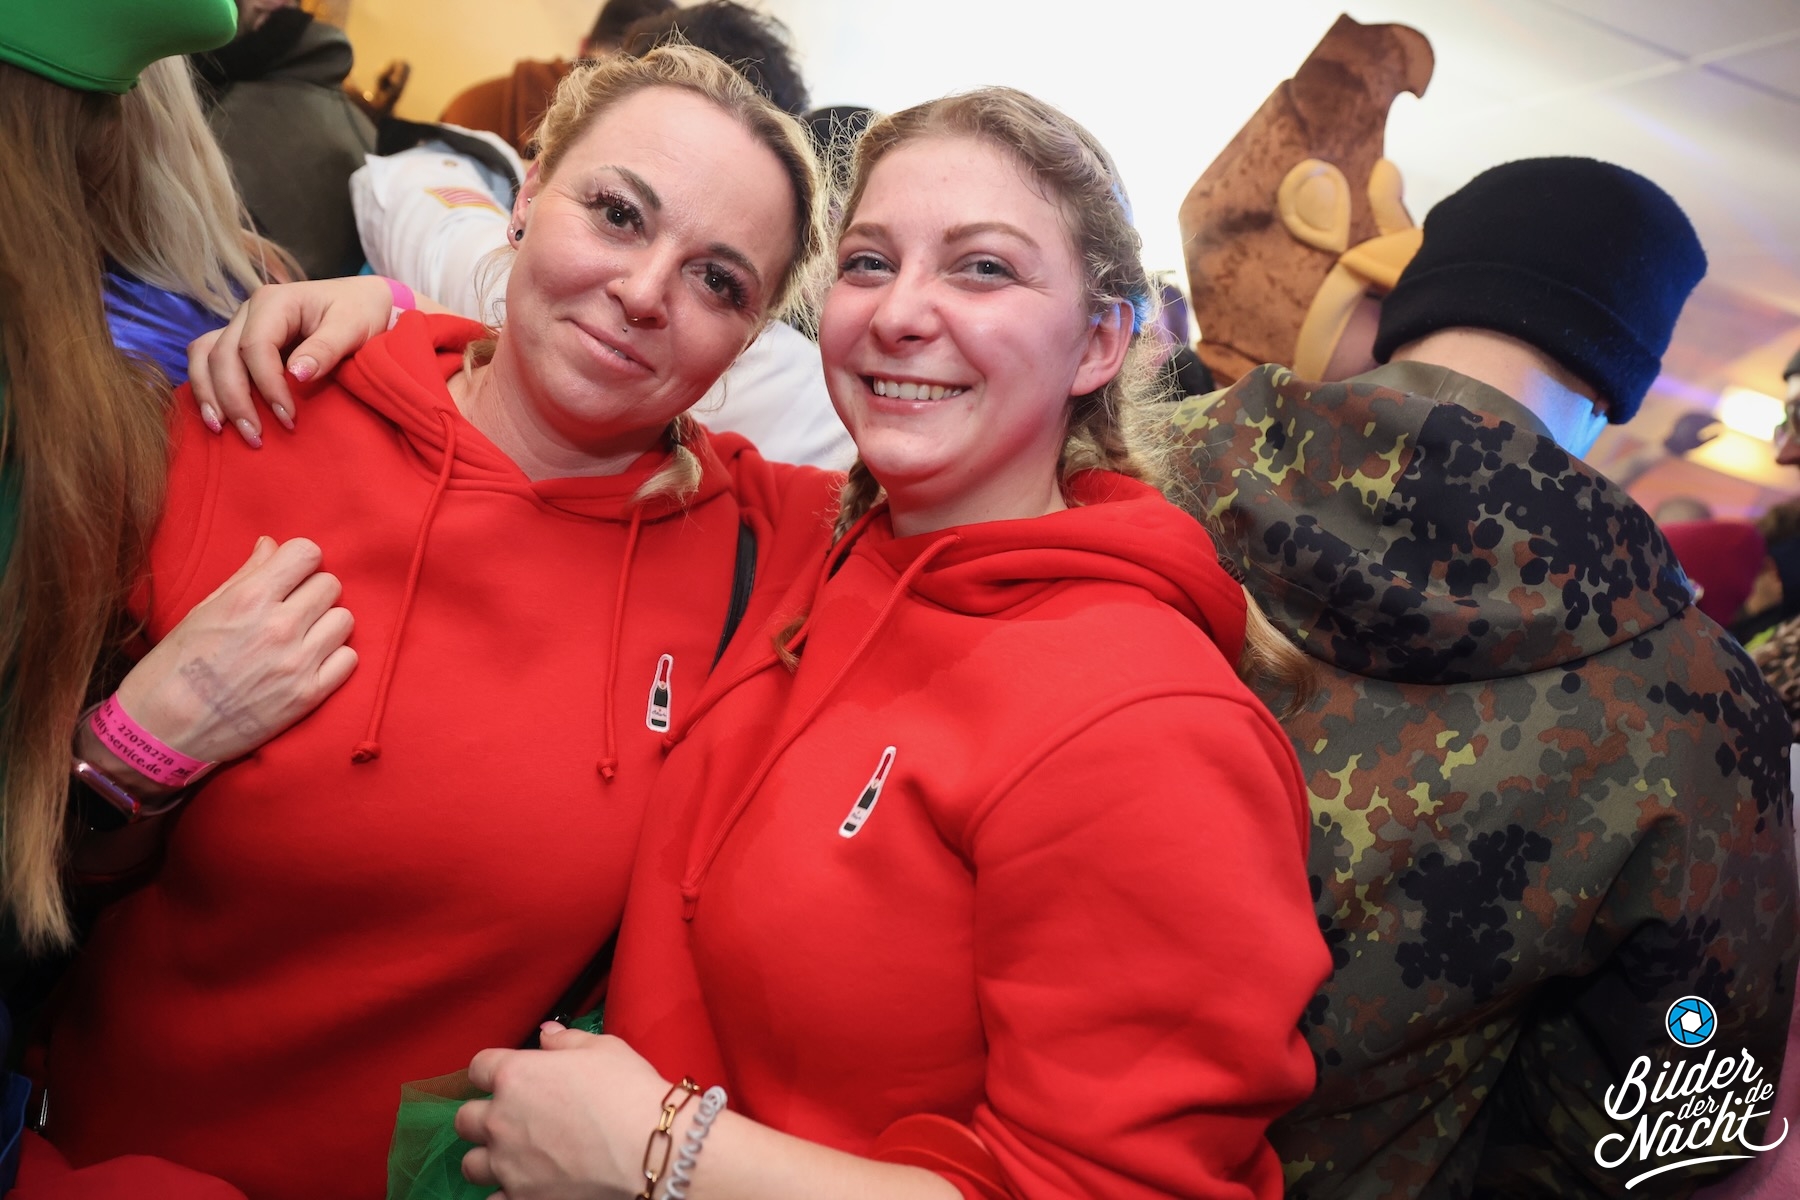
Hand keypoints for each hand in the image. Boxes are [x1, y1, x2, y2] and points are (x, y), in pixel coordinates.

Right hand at [82, 537, 356, 789]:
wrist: (163, 731)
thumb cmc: (173, 667)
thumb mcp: (202, 611)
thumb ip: (245, 576)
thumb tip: (271, 545)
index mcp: (250, 598)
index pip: (307, 553)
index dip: (299, 561)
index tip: (289, 574)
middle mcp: (280, 626)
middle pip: (329, 585)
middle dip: (310, 591)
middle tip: (289, 609)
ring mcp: (298, 662)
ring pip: (344, 619)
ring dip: (325, 623)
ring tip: (299, 636)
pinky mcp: (309, 696)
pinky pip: (348, 659)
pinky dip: (333, 658)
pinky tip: (308, 661)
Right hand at [186, 276, 397, 446]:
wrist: (362, 302)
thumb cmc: (360, 312)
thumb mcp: (353, 327)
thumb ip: (326, 349)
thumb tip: (297, 375)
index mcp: (275, 302)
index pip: (255, 346)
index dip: (267, 385)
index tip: (288, 417)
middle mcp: (250, 311)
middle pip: (224, 355)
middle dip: (235, 399)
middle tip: (255, 437)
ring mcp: (240, 325)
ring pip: (206, 356)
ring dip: (209, 395)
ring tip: (222, 430)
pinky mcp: (239, 341)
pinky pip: (208, 360)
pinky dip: (207, 387)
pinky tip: (217, 417)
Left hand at [458, 1026, 671, 1199]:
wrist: (647, 1149)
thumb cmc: (627, 1091)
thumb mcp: (603, 1049)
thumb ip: (566, 1040)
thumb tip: (546, 1035)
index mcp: (516, 1075)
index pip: (479, 1067)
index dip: (492, 1070)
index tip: (506, 1076)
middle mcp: (501, 1119)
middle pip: (466, 1118)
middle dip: (483, 1116)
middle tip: (510, 1118)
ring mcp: (507, 1163)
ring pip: (471, 1164)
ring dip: (488, 1157)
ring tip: (513, 1156)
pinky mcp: (521, 1197)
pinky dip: (504, 1193)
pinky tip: (524, 1185)